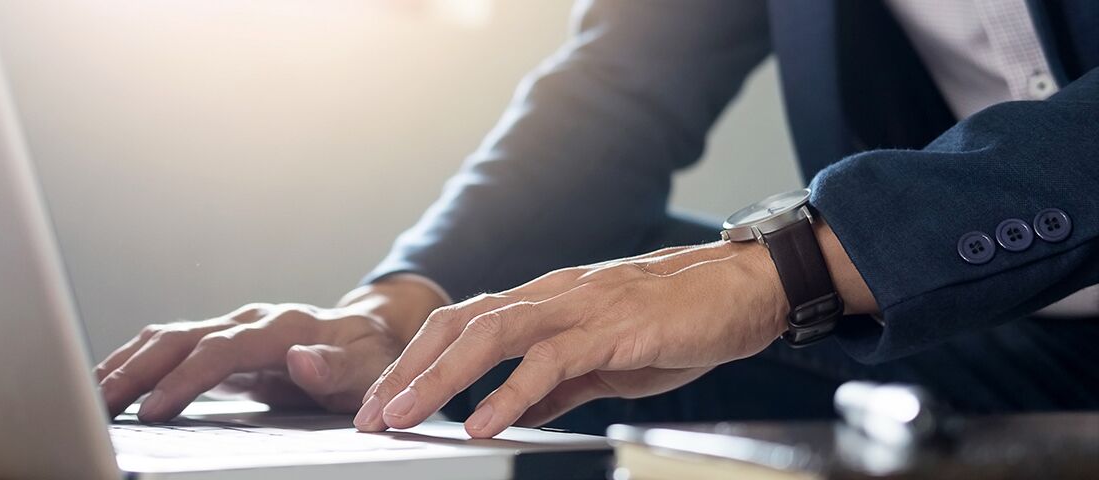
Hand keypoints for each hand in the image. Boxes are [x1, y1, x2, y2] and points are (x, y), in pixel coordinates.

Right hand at [95, 279, 444, 421]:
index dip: (187, 379)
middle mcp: (252, 320)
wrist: (370, 334)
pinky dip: (136, 360)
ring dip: (126, 363)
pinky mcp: (221, 342)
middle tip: (97, 402)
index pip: (224, 351)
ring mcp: (233, 327)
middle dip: (136, 370)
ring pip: (168, 337)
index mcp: (284, 328)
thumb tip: (300, 360)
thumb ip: (333, 367)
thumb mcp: (366, 369)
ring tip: (88, 393)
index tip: (155, 409)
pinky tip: (110, 381)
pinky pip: (170, 346)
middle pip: (182, 338)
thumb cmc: (368, 357)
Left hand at [356, 222, 874, 437]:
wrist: (744, 288)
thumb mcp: (605, 359)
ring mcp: (579, 306)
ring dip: (438, 379)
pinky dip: (509, 393)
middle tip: (371, 416)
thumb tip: (513, 412)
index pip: (461, 325)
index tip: (384, 404)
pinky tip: (484, 423)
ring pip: (489, 334)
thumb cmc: (678, 319)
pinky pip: (549, 359)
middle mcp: (551, 295)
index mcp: (545, 302)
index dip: (415, 362)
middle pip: (457, 324)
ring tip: (403, 417)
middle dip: (406, 371)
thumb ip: (557, 383)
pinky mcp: (611, 327)